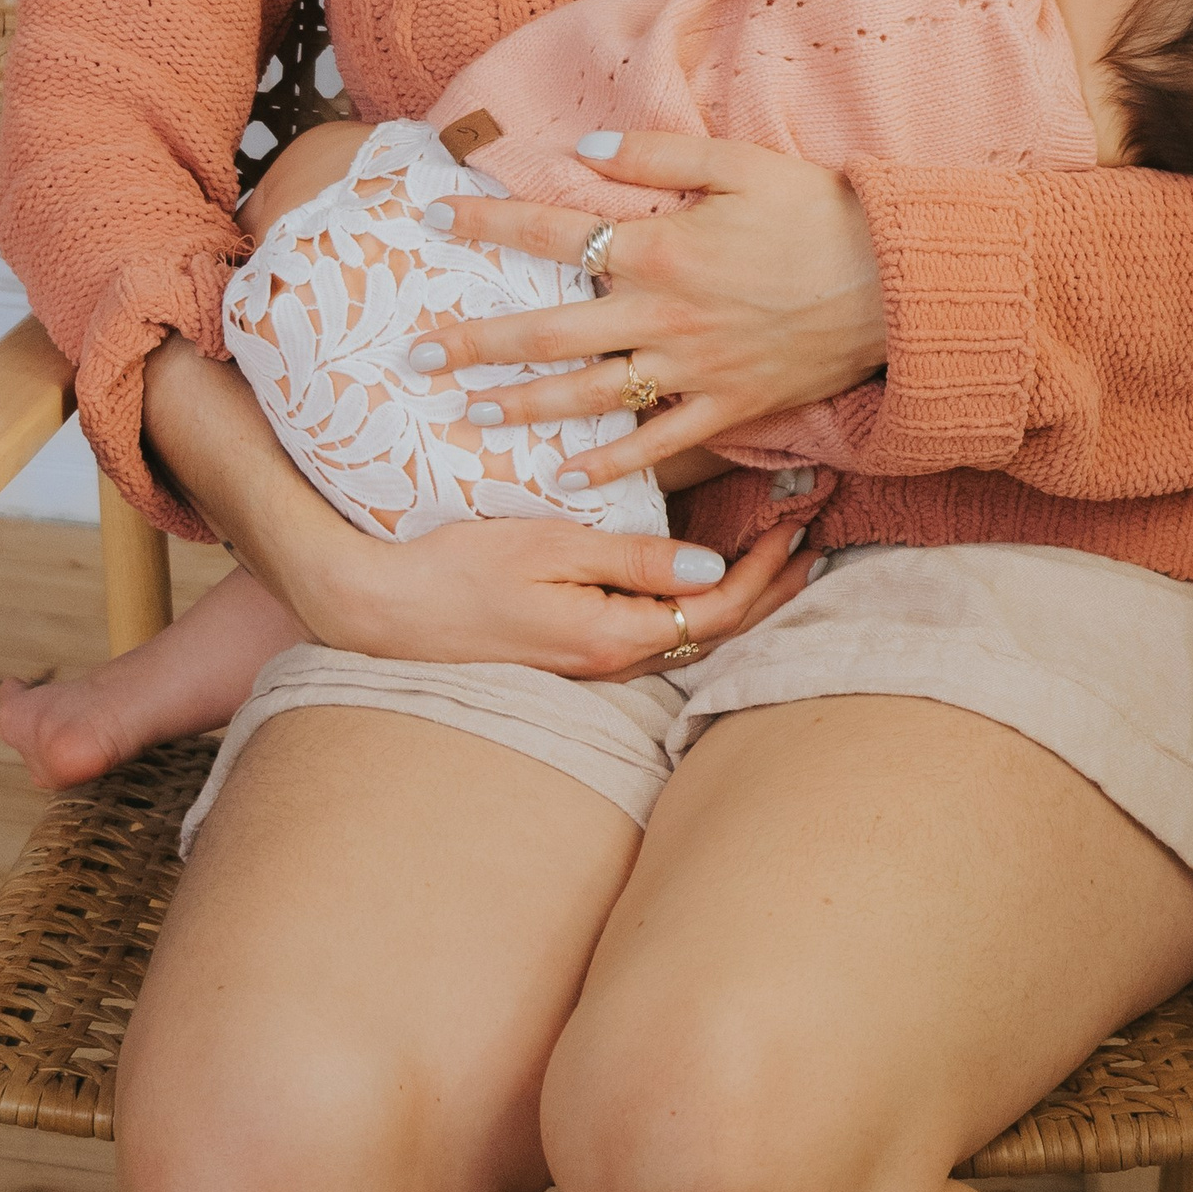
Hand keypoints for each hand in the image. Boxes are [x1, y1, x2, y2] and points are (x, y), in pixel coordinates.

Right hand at [299, 504, 814, 678]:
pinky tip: (700, 585)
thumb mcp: (551, 548)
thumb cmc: (460, 568)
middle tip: (809, 547)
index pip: (718, 610)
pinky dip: (693, 609)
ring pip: (688, 639)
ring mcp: (591, 666)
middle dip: (769, 590)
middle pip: (715, 633)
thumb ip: (634, 561)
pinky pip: (655, 638)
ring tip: (773, 563)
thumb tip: (713, 569)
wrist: (384, 611)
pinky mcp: (572, 656)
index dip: (765, 571)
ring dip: (736, 601)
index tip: (794, 525)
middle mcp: (611, 663)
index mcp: (613, 636)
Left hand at [405, 133, 888, 489]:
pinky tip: (564, 472)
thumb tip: (578, 149)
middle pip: (548, 332)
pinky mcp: (727, 407)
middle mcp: (662, 314)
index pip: (551, 234)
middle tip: (414, 356)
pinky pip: (657, 444)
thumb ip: (653, 155)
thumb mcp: (737, 163)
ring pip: (588, 395)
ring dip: (522, 406)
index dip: (487, 225)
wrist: (896, 282)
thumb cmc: (817, 211)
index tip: (432, 220)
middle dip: (475, 343)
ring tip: (468, 413)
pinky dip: (609, 463)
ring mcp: (692, 369)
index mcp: (660, 247)